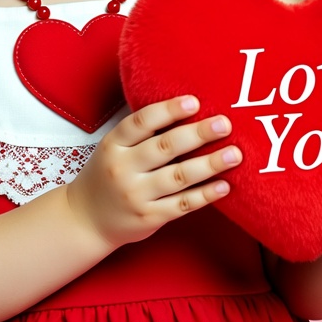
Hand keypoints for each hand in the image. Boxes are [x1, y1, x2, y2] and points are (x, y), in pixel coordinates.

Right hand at [66, 95, 240, 247]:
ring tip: (234, 154)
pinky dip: (205, 195)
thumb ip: (142, 133)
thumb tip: (187, 110)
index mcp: (113, 144)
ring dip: (209, 164)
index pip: (142, 122)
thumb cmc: (108, 173)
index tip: (195, 101)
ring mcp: (136, 195)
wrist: (87, 219)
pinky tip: (224, 186)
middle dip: (198, 134)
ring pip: (178, 177)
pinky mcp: (149, 218)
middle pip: (165, 147)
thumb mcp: (113, 147)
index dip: (168, 111)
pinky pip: (182, 205)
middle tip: (225, 124)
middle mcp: (123, 168)